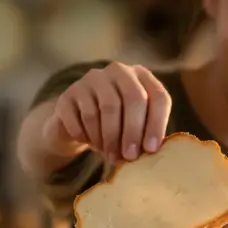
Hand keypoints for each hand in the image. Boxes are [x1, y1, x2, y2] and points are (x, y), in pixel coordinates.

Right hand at [42, 62, 171, 162]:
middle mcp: (118, 71)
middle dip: (132, 131)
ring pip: (107, 109)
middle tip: (130, 157)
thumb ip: (146, 133)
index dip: (157, 124)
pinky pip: (82, 117)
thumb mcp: (135, 126)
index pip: (158, 96)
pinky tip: (90, 143)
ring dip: (109, 138)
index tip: (151, 149)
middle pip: (133, 98)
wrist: (76, 124)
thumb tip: (150, 151)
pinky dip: (88, 136)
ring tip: (110, 155)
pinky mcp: (69, 93)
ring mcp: (92, 79)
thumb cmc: (115, 126)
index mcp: (142, 77)